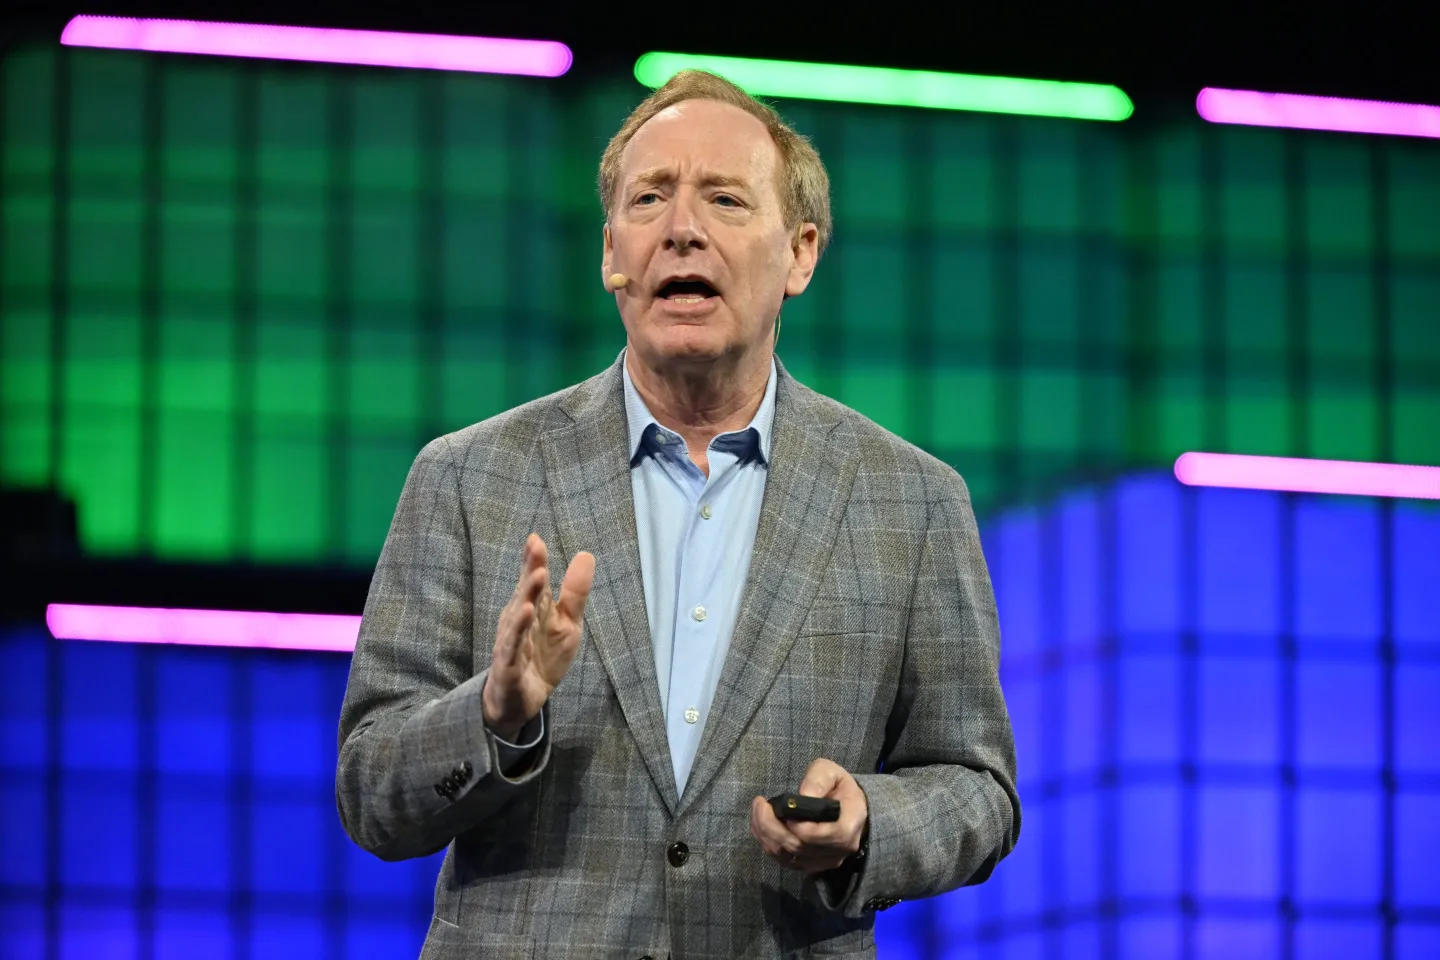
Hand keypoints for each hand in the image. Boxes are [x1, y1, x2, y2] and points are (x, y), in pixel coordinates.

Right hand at [482, 534, 594, 739]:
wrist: (521, 702)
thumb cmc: (542, 657)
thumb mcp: (567, 624)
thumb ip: (575, 592)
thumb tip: (586, 554)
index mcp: (533, 608)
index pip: (533, 581)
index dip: (534, 560)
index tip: (536, 538)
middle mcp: (518, 621)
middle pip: (525, 593)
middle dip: (531, 571)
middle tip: (536, 548)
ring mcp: (511, 643)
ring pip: (517, 617)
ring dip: (526, 597)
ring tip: (538, 576)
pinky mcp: (508, 666)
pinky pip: (512, 647)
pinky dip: (517, 632)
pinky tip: (525, 615)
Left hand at [750, 758, 868, 873]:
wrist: (847, 809)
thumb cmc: (839, 788)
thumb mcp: (831, 773)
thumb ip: (817, 780)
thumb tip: (802, 796)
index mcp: (847, 829)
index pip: (817, 836)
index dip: (795, 825)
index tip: (778, 806)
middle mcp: (836, 852)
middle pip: (797, 846)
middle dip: (771, 826)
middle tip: (759, 804)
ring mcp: (822, 863)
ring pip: (786, 856)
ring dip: (765, 835)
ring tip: (758, 811)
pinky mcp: (808, 866)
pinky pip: (782, 860)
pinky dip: (767, 843)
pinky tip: (761, 825)